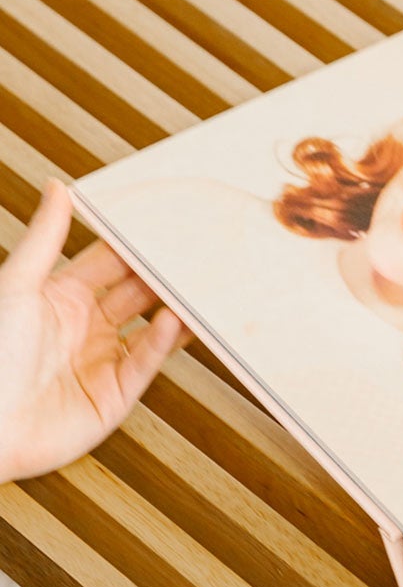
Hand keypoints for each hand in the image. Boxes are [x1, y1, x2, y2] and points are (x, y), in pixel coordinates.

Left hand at [0, 179, 187, 483]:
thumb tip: (58, 187)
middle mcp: (84, 328)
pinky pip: (145, 365)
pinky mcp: (114, 398)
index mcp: (60, 299)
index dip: (134, 245)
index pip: (109, 264)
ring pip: (150, 330)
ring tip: (199, 289)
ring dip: (174, 310)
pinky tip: (176, 322)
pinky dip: (162, 343)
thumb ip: (45, 237)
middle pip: (136, 295)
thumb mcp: (18, 284)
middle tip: (195, 253)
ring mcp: (101, 363)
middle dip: (163, 275)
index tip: (164, 224)